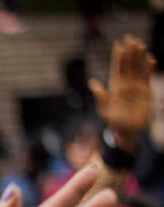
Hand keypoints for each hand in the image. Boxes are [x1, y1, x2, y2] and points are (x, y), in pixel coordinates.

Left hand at [91, 34, 155, 152]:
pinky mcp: (146, 90)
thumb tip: (93, 83)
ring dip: (139, 56)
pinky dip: (150, 67)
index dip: (117, 57)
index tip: (118, 45)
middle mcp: (126, 83)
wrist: (128, 131)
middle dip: (129, 51)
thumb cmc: (114, 122)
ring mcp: (137, 85)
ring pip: (138, 67)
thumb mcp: (105, 110)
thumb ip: (101, 96)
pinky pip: (148, 76)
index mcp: (114, 86)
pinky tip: (151, 59)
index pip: (116, 68)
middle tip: (130, 37)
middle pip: (128, 64)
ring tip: (140, 44)